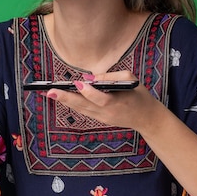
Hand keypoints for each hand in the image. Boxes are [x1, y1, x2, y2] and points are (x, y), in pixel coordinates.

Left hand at [46, 71, 164, 131]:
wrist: (146, 118)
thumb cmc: (139, 94)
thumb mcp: (130, 79)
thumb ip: (110, 76)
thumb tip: (89, 77)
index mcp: (118, 102)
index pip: (101, 98)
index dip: (88, 92)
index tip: (77, 83)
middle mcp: (107, 113)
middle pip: (84, 106)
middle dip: (66, 98)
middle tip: (50, 92)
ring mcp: (102, 118)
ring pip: (81, 109)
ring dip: (65, 101)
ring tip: (50, 93)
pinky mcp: (100, 119)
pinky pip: (84, 111)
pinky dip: (73, 104)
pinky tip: (61, 97)